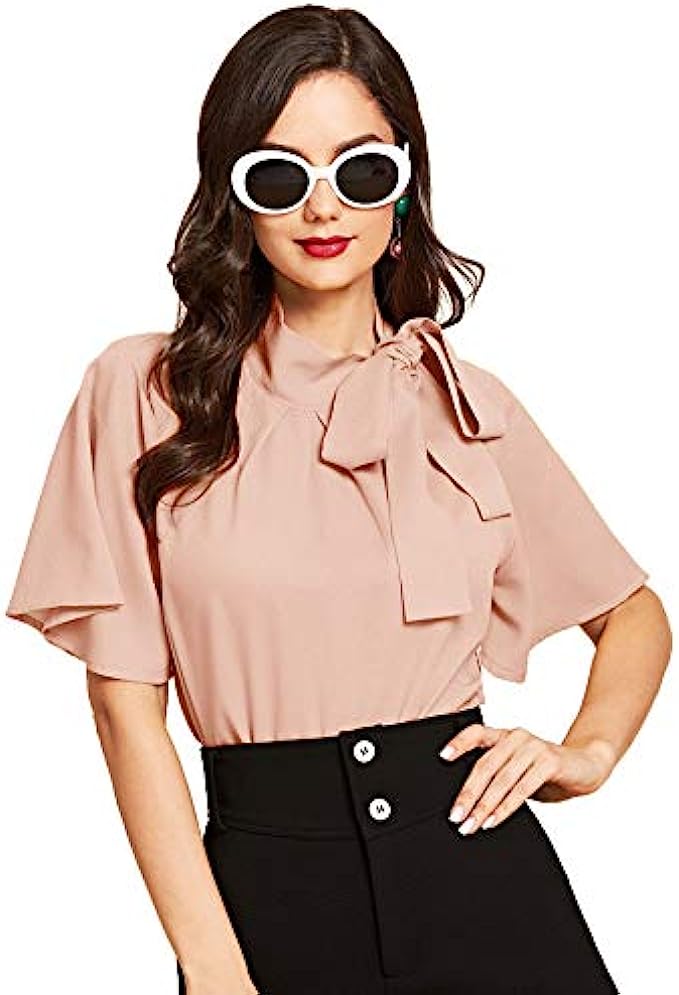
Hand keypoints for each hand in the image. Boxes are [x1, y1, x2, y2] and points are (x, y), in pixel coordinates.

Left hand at [438, 723, 616, 835]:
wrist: (587, 766)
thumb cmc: (547, 771)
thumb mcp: (519, 770)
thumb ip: (498, 777)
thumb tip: (468, 803)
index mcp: (505, 736)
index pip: (477, 733)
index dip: (459, 743)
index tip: (442, 757)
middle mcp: (516, 737)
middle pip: (485, 765)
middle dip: (468, 794)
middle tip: (456, 817)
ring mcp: (533, 747)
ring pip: (501, 779)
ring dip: (484, 805)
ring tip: (472, 825)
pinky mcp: (549, 761)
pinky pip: (522, 787)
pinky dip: (506, 806)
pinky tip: (494, 820)